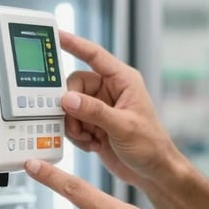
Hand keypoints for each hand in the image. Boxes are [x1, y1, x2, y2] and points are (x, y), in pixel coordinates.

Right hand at [58, 30, 181, 188]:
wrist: (153, 172)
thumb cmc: (151, 146)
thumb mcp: (123, 127)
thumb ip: (95, 112)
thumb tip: (68, 99)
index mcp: (123, 80)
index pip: (94, 55)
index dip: (74, 43)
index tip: (55, 35)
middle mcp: (110, 90)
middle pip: (74, 85)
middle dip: (71, 107)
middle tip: (76, 123)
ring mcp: (100, 107)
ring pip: (69, 106)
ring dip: (73, 124)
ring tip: (89, 138)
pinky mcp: (93, 124)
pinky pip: (72, 122)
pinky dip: (76, 135)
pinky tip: (92, 144)